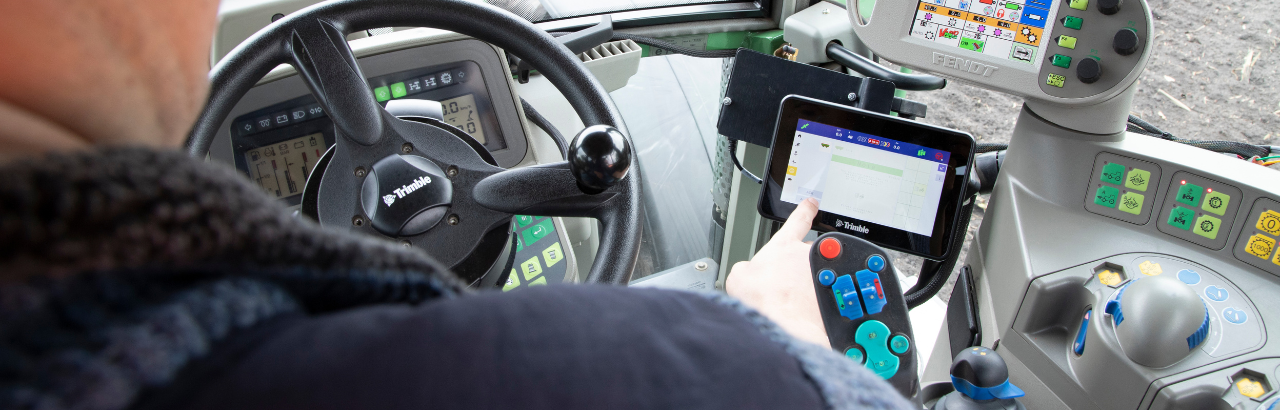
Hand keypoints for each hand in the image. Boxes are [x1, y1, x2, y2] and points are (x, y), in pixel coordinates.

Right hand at [726, 197, 827, 345]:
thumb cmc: (763, 301)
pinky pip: (832, 297)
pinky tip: (811, 317)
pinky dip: (824, 305)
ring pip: (824, 274)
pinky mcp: (837, 295)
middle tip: (793, 286)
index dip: (805, 211)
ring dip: (815, 286)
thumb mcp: (740, 277)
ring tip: (801, 306)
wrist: (783, 323)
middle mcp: (808, 257)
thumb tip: (747, 276)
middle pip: (812, 252)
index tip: (812, 204)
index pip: (798, 220)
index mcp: (784, 247)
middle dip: (806, 265)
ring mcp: (824, 275)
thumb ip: (747, 269)